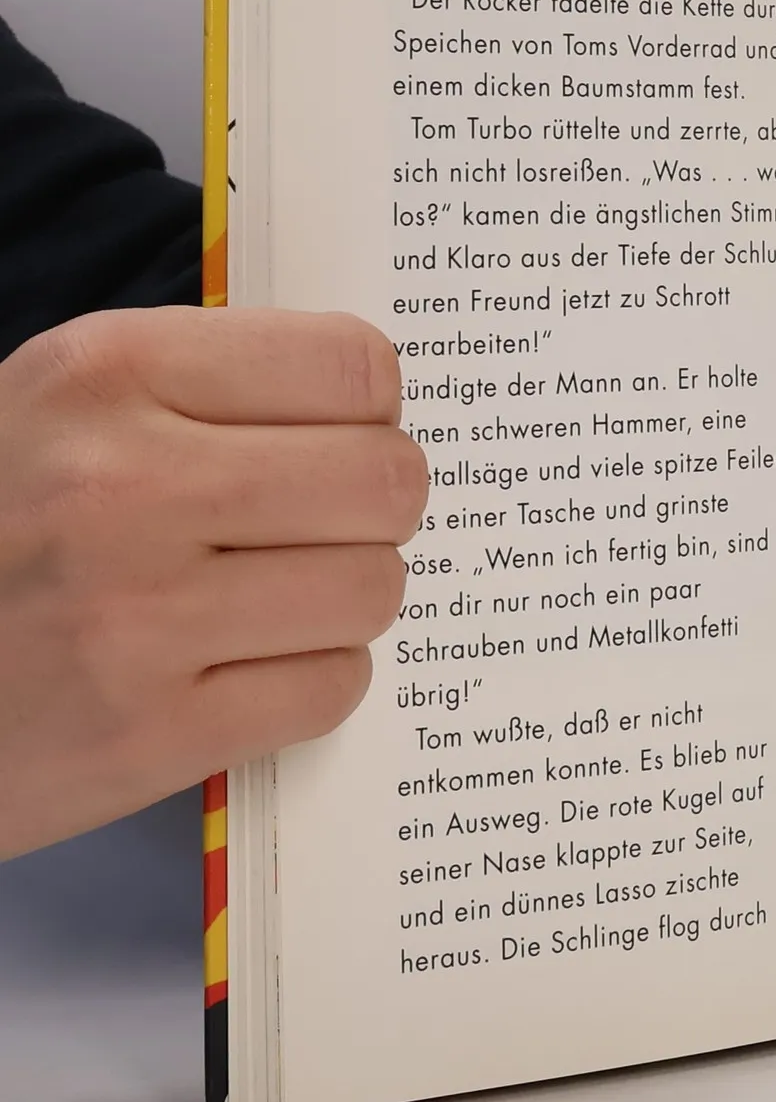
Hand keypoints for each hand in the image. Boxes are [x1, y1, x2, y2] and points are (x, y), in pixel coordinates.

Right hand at [0, 307, 428, 858]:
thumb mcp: (62, 407)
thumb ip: (208, 388)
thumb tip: (373, 405)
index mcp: (105, 374)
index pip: (354, 366)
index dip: (368, 410)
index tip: (340, 435)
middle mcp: (121, 487)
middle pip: (387, 481)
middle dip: (374, 507)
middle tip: (326, 525)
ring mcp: (137, 618)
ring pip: (374, 588)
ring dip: (346, 598)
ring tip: (276, 597)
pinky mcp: (150, 734)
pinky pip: (333, 688)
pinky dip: (313, 679)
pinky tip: (247, 664)